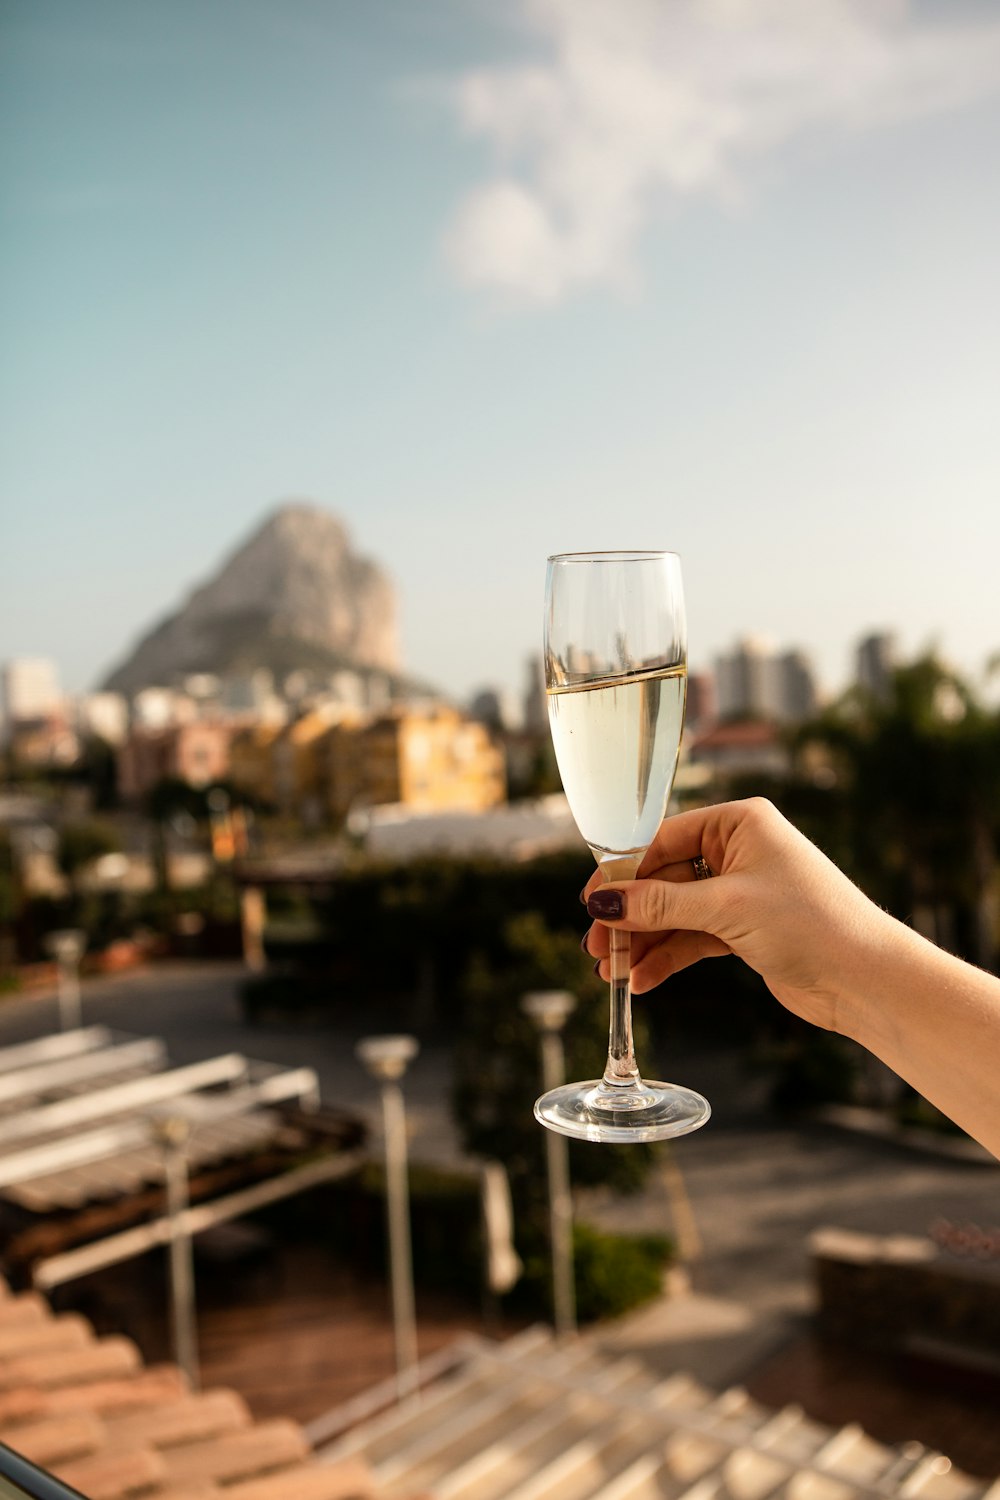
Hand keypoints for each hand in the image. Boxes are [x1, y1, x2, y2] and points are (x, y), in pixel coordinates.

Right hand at [581, 798, 893, 1034]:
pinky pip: (693, 938)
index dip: (622, 873)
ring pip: (674, 913)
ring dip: (643, 942)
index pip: (662, 839)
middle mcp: (739, 851)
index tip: (590, 903)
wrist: (866, 978)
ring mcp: (741, 892)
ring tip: (612, 972)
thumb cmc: (810, 923)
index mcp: (739, 823)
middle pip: (663, 879)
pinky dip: (668, 957)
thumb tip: (603, 904)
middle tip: (597, 945)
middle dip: (629, 916)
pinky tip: (644, 980)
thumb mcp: (725, 908)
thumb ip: (659, 905)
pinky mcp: (745, 930)